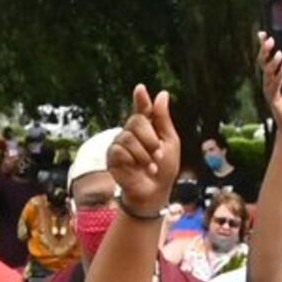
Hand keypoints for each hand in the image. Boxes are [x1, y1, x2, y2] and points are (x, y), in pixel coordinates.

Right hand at [105, 85, 177, 218]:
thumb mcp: (169, 142)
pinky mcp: (112, 157)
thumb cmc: (165, 169)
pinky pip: (120, 150)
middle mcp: (131, 132)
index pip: (142, 109)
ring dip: (145, 153)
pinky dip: (135, 160)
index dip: (141, 99)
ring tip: (152, 166)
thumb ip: (163, 120)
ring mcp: (120, 143)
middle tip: (159, 154)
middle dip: (151, 138)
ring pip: (129, 137)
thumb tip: (162, 94)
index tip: (141, 88)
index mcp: (147, 127)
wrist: (155, 192)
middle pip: (137, 121)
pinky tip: (140, 169)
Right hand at [255, 35, 281, 142]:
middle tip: (271, 39)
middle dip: (265, 49)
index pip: (269, 56)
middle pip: (263, 61)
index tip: (264, 32)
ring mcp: (270, 89)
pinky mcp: (273, 99)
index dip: (264, 44)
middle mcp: (271, 80)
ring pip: (267, 72)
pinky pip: (274, 85)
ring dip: (273, 61)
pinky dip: (280, 75)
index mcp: (277, 74)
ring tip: (281, 53)